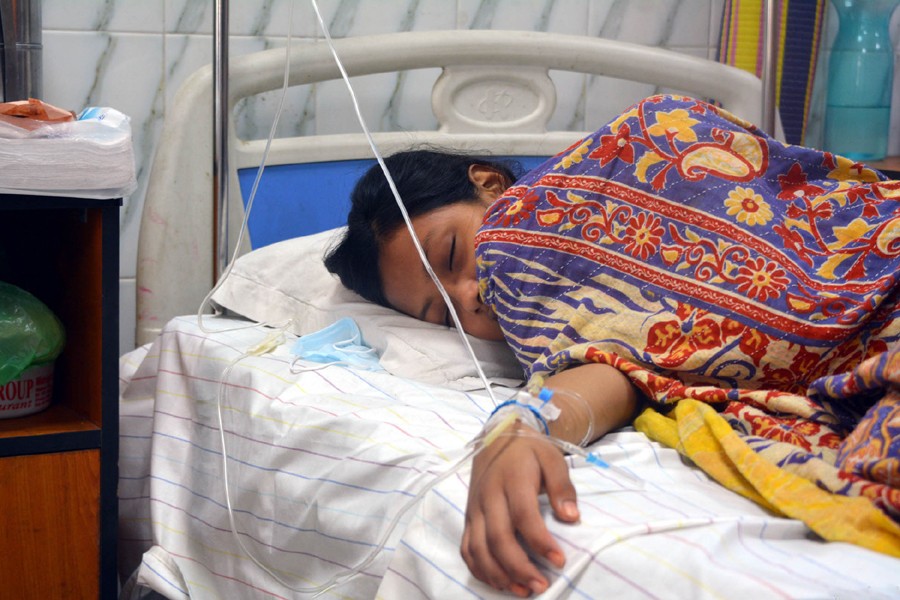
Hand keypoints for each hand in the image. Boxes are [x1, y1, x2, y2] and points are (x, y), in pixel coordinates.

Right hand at [461, 422, 578, 596]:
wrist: (496, 437)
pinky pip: (467, 548)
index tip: (559, 561)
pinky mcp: (468, 517)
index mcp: (511, 479)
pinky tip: (499, 581)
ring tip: (522, 590)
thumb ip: (562, 486)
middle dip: (519, 567)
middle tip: (541, 586)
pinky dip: (479, 569)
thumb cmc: (528, 450)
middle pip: (497, 538)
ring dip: (499, 574)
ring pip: (479, 548)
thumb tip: (571, 517)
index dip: (540, 542)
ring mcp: (474, 509)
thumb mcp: (551, 457)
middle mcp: (488, 496)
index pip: (523, 515)